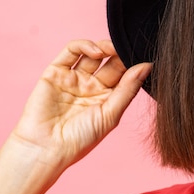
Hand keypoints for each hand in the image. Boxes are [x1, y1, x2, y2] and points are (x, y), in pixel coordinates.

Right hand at [11, 39, 150, 171]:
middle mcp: (92, 86)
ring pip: (93, 53)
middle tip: (129, 48)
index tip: (144, 57)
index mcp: (108, 97)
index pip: (125, 74)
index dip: (134, 64)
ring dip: (105, 46)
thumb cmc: (80, 138)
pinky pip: (71, 51)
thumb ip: (128, 89)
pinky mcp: (55, 72)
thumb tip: (148, 66)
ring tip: (113, 49)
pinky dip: (85, 45)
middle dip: (120, 53)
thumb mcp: (110, 114)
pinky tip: (97, 52)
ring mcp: (74, 78)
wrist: (46, 148)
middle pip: (111, 62)